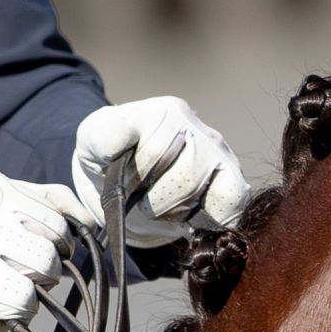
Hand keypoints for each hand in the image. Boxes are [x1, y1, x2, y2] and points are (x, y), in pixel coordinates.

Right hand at [0, 175, 82, 331]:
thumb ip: (45, 197)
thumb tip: (89, 218)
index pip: (57, 229)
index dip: (60, 242)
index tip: (46, 245)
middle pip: (46, 266)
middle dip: (45, 273)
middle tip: (27, 271)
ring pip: (26, 302)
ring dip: (25, 303)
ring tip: (8, 292)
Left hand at [71, 96, 249, 245]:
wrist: (126, 183)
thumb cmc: (111, 161)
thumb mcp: (93, 142)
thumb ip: (103, 135)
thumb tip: (124, 136)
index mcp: (166, 112)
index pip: (155, 153)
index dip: (137, 177)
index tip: (124, 178)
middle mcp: (201, 130)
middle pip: (184, 177)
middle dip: (156, 201)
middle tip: (143, 199)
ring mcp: (223, 156)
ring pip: (211, 193)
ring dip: (178, 212)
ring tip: (165, 206)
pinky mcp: (237, 183)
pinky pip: (231, 206)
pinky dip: (208, 219)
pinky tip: (190, 213)